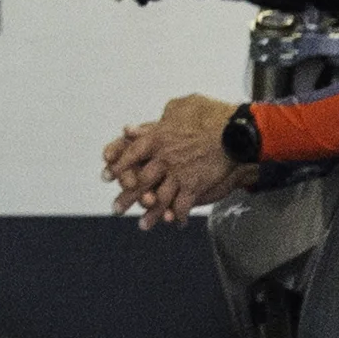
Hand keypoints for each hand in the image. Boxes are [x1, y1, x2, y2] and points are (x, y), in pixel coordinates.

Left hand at [105, 96, 240, 224]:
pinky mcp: (193, 185)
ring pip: (158, 198)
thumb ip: (154, 123)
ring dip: (150, 214)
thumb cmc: (208, 121)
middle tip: (116, 209)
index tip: (106, 176)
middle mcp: (164, 157)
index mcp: (157, 139)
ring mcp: (178, 173)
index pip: (130, 154)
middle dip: (126, 198)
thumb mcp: (179, 112)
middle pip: (139, 181)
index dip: (117, 166)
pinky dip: (177, 216)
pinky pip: (181, 205)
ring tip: (143, 225)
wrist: (232, 136)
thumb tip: (129, 128)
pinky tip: (174, 223)